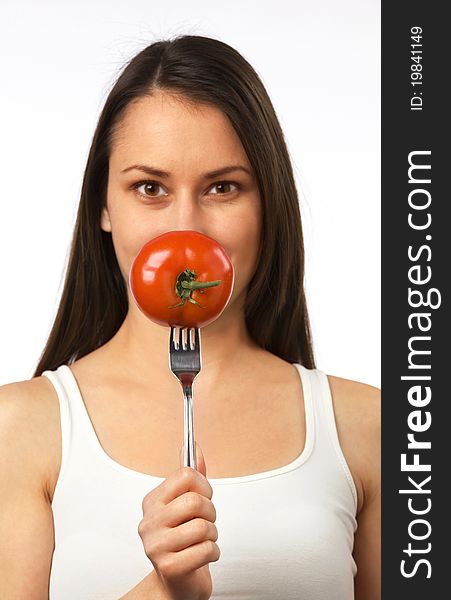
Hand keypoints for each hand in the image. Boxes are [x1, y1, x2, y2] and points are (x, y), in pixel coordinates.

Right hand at [138, 444, 219, 599]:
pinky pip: (206, 550)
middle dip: (211, 513)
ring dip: (213, 535)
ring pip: (203, 527)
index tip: (203, 496)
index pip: (186, 475)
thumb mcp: (186, 505)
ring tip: (203, 541)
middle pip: (195, 501)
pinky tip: (202, 556)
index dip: (204, 486)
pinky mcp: (169, 568)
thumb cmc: (183, 540)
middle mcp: (149, 522)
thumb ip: (192, 476)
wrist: (176, 584)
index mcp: (152, 502)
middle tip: (205, 522)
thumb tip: (194, 446)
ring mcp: (156, 546)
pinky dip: (213, 553)